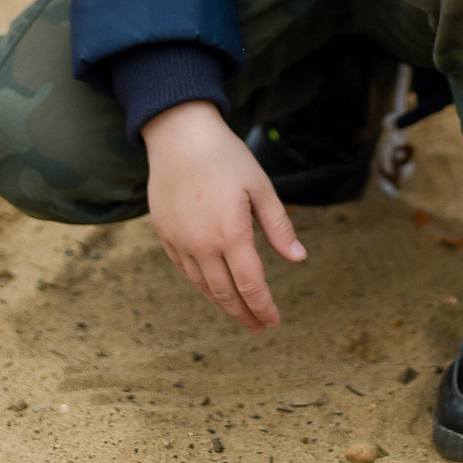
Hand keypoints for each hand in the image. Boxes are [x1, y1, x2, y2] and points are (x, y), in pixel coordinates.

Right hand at [141, 100, 306, 333]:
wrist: (177, 134)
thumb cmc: (224, 157)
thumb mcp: (260, 186)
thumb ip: (279, 225)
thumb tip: (298, 258)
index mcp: (230, 233)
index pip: (250, 285)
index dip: (264, 308)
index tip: (274, 322)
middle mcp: (201, 244)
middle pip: (225, 293)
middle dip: (245, 315)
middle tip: (260, 328)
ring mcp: (179, 240)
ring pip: (202, 285)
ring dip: (223, 303)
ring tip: (239, 313)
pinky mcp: (164, 233)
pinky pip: (184, 269)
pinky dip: (201, 284)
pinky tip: (213, 287)